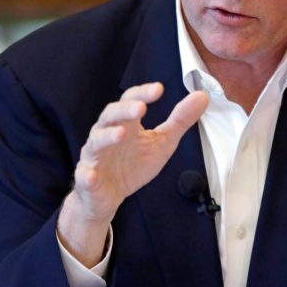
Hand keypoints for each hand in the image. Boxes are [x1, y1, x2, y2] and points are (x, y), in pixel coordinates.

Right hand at [58, 82, 207, 264]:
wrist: (108, 197)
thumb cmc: (132, 164)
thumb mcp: (162, 142)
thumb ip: (180, 120)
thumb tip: (201, 96)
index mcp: (125, 123)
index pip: (130, 101)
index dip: (142, 93)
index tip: (159, 89)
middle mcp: (106, 134)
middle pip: (110, 116)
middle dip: (124, 110)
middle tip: (140, 108)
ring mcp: (95, 156)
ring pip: (96, 142)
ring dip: (107, 137)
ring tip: (121, 134)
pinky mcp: (87, 179)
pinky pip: (84, 175)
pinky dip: (87, 174)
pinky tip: (92, 175)